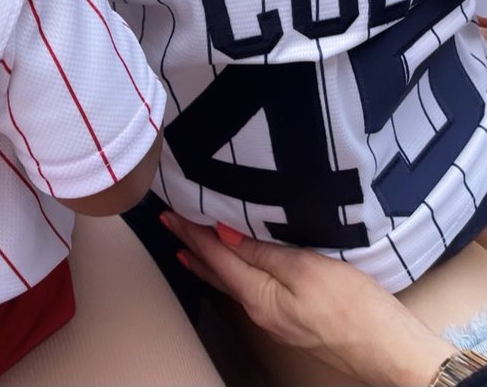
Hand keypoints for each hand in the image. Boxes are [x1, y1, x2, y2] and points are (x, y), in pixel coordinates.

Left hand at [162, 212, 453, 386]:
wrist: (392, 352)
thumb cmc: (356, 308)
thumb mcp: (306, 268)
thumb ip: (263, 251)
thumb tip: (222, 234)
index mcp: (259, 296)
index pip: (215, 256)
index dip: (192, 231)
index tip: (171, 211)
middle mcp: (260, 310)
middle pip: (217, 271)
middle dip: (192, 246)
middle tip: (169, 223)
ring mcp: (276, 318)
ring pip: (232, 282)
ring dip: (209, 260)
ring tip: (189, 246)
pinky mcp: (293, 319)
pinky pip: (251, 289)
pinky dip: (233, 272)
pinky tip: (234, 267)